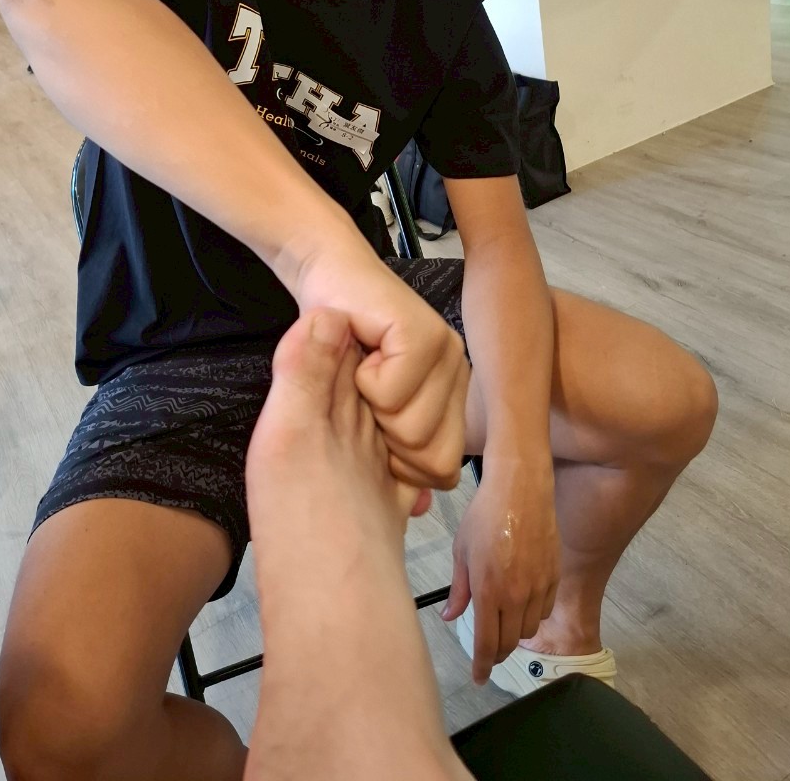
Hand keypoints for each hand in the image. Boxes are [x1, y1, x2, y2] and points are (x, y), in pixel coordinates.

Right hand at [292, 238, 468, 490]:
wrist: (329, 281)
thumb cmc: (337, 354)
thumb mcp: (366, 417)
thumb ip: (394, 457)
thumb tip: (420, 509)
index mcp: (452, 400)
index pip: (444, 472)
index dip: (397, 465)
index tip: (371, 422)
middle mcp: (460, 377)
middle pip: (432, 458)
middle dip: (383, 440)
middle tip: (364, 396)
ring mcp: (448, 353)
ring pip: (411, 430)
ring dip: (367, 407)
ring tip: (362, 372)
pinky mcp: (423, 334)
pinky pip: (390, 394)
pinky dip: (360, 380)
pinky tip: (359, 351)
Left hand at [443, 461, 560, 683]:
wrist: (520, 489)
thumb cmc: (483, 516)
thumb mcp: (461, 551)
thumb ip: (458, 589)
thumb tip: (449, 617)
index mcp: (488, 590)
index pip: (487, 643)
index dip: (482, 666)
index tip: (477, 678)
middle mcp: (515, 595)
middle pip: (509, 643)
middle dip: (497, 653)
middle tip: (487, 652)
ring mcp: (538, 587)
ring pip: (528, 630)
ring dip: (514, 633)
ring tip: (502, 622)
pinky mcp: (554, 576)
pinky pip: (544, 610)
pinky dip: (532, 615)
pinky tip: (521, 603)